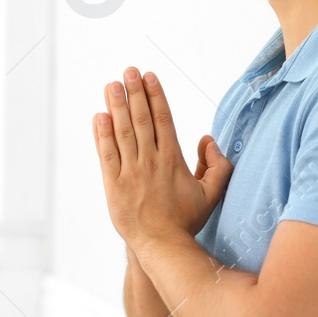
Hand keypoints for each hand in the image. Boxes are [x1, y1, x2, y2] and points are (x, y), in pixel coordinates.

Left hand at [94, 66, 232, 242]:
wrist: (162, 246)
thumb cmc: (186, 220)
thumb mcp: (212, 193)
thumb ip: (217, 165)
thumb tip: (208, 140)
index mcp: (172, 160)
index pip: (163, 120)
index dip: (155, 96)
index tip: (149, 76)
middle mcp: (150, 162)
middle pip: (141, 120)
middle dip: (134, 93)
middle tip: (128, 71)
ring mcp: (130, 173)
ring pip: (122, 133)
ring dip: (116, 106)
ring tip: (112, 85)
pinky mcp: (113, 186)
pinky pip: (106, 155)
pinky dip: (102, 135)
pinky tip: (99, 116)